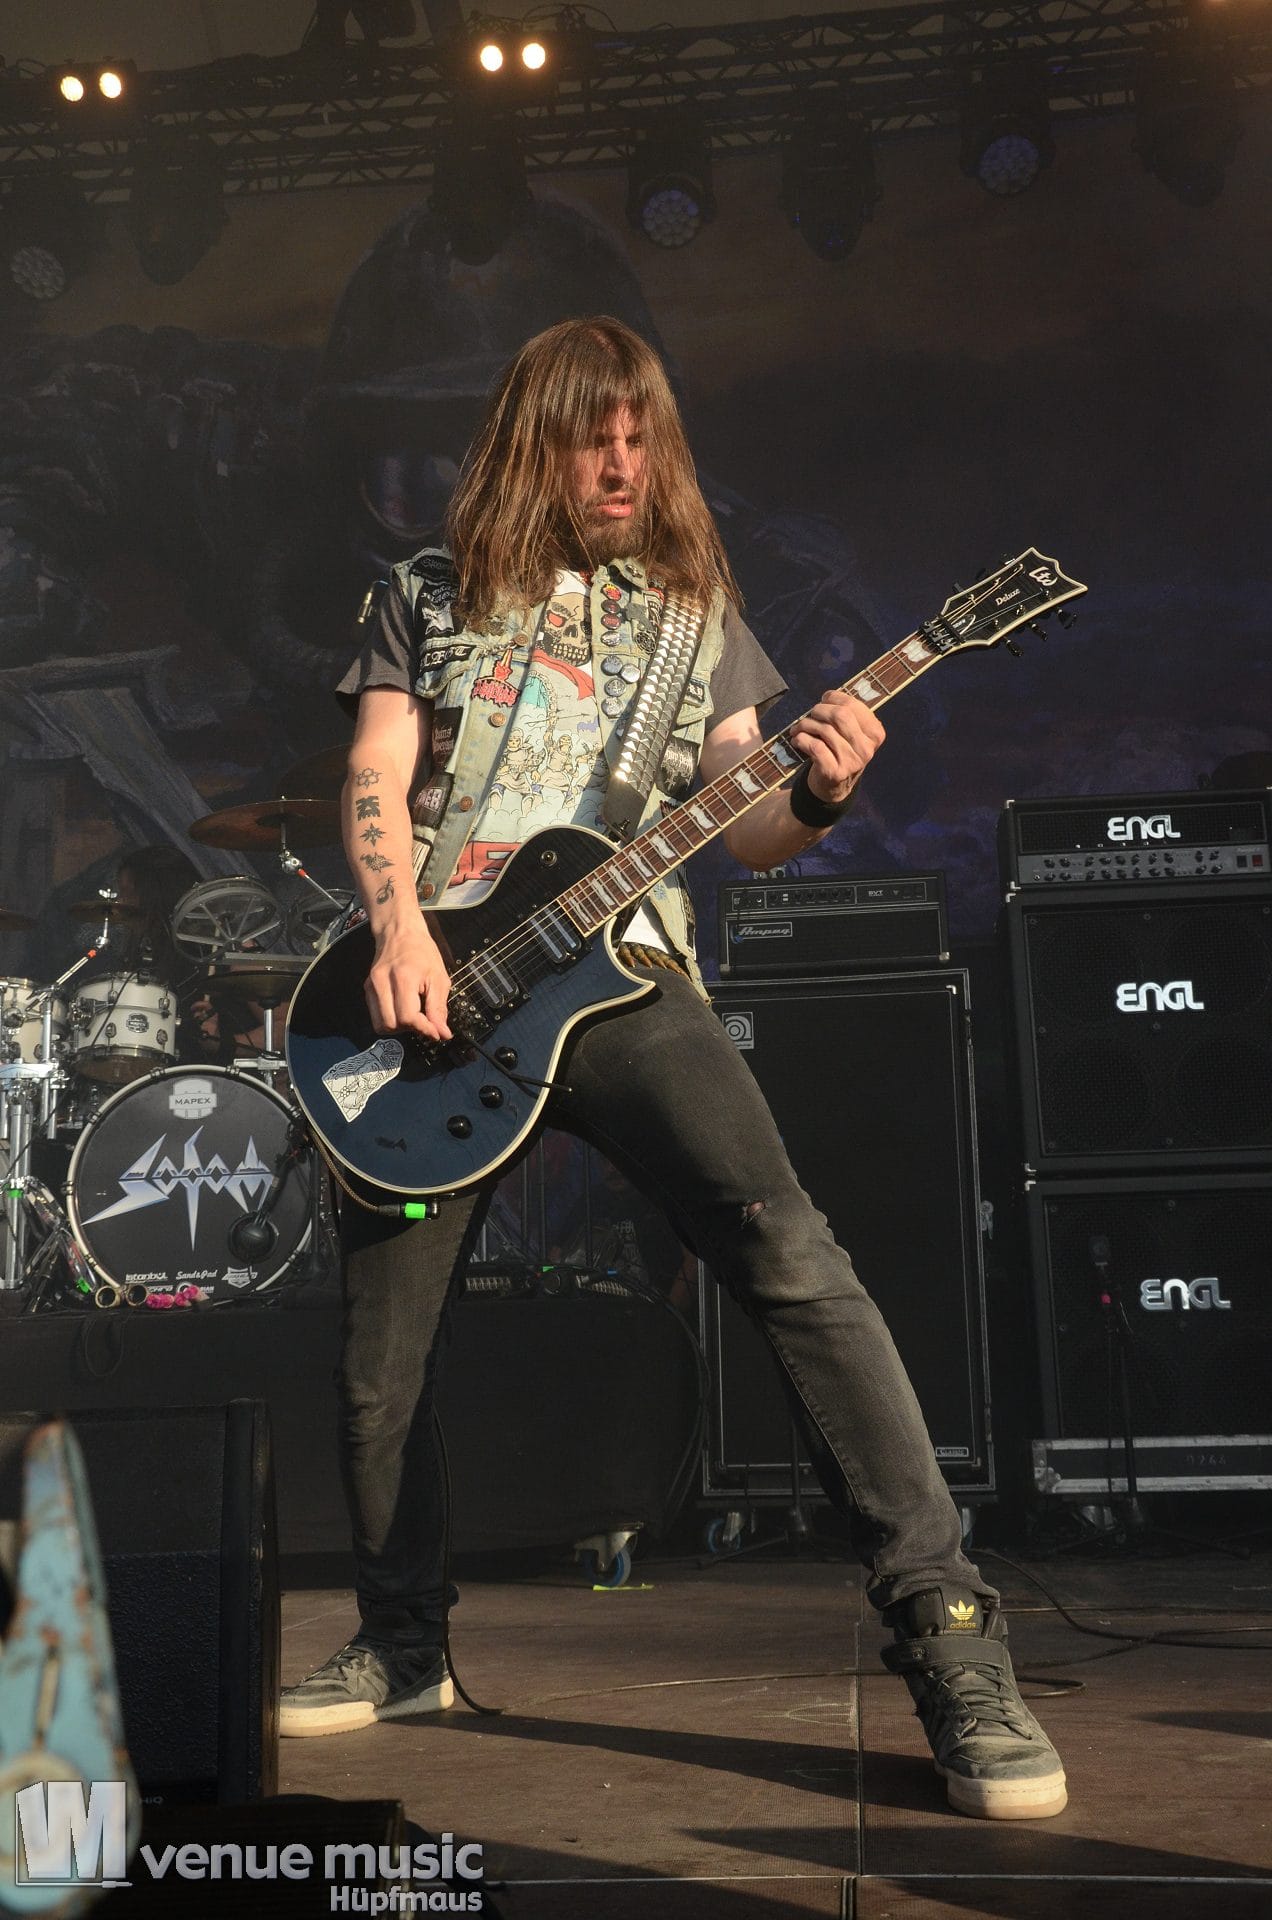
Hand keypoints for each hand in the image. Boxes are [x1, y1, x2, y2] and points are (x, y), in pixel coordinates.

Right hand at [365, 921, 452, 1041]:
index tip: (435, 1032)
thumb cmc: (421, 951)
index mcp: (402, 978)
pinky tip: (402, 1009)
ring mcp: (371, 986)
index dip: (423, 1029)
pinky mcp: (367, 989)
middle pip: (391, 1024)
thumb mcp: (439, 978)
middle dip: (410, 1028)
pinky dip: (390, 1019)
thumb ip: (439, 1008)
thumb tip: (441, 1033)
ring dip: (398, 1027)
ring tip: (412, 1015)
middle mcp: (381, 983)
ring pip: (380, 1024)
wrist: (399, 932)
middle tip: (424, 1020)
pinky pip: (376, 1016)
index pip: (407, 1017)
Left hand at [791, 689, 885, 803]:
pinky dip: (801, 739)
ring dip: (805, 725)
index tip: (824, 700)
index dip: (834, 698)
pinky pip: (814, 746)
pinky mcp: (834, 772)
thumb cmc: (840, 752)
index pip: (853, 706)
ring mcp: (852, 762)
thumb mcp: (852, 734)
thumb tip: (828, 696)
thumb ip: (847, 714)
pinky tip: (797, 740)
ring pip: (824, 730)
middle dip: (819, 710)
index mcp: (875, 734)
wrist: (834, 787)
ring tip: (798, 728)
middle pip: (840, 715)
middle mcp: (866, 748)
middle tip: (810, 715)